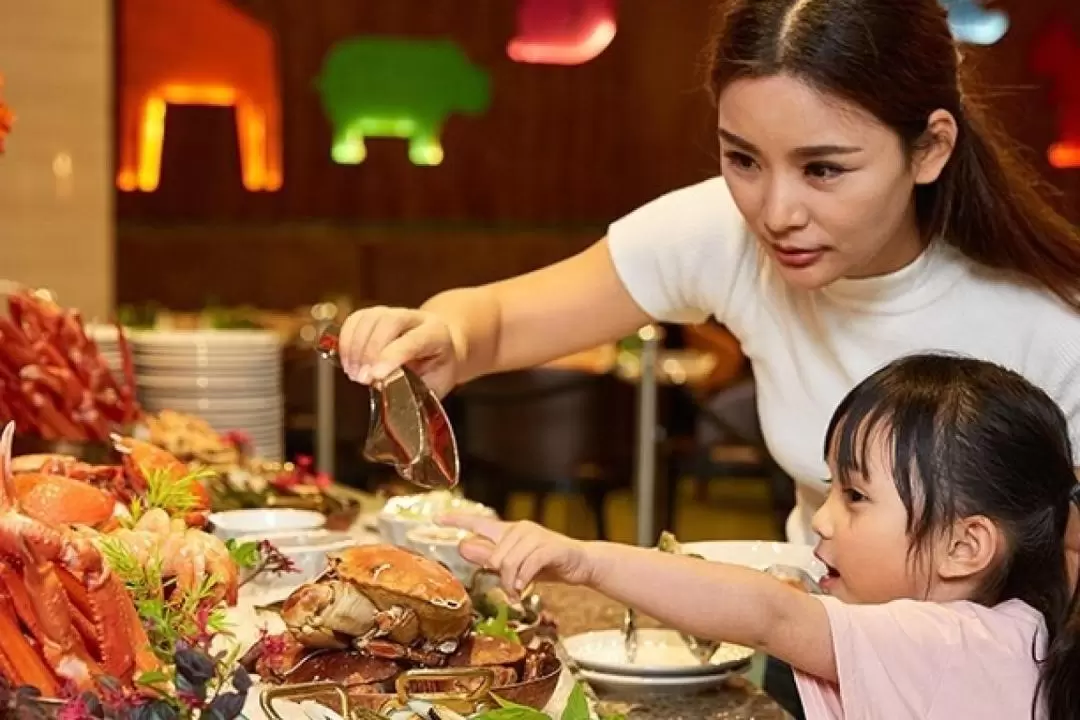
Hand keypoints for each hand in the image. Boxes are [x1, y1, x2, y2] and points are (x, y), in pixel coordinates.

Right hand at [337, 306, 459, 395]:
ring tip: (353, 373)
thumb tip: (389, 397)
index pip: (413, 340)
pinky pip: (355, 319)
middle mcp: (415, 318)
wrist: (440, 349)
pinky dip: (345, 339)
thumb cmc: (437, 370)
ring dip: (354, 346)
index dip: (392, 356)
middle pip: (388, 322)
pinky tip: (346, 361)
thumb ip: (416, 388)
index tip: (376, 376)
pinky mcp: (374, 315)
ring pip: (369, 318)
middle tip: (362, 378)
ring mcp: (393, 312)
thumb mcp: (436, 384)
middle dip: (370, 351)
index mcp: (436, 334)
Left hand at [439, 516, 598, 595]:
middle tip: (510, 589)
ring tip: (518, 592)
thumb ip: (491, 556)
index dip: (457, 520)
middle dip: (499, 576)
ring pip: (508, 562)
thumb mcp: (516, 562)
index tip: (436, 518)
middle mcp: (520, 529)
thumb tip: (463, 547)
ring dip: (511, 582)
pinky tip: (524, 589)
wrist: (581, 563)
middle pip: (494, 554)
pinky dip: (523, 581)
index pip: (479, 522)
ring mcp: (536, 536)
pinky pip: (527, 565)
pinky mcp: (549, 547)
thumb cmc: (547, 563)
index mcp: (509, 531)